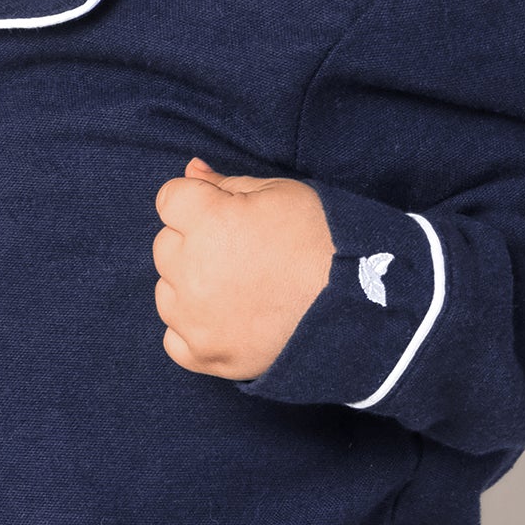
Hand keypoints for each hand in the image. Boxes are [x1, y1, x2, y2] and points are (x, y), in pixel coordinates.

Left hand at [152, 158, 333, 378]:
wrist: (358, 310)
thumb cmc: (324, 243)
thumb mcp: (281, 194)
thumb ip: (226, 182)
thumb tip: (190, 169)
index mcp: (209, 220)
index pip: (170, 199)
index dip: (197, 203)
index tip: (222, 215)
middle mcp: (191, 268)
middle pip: (166, 246)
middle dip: (193, 243)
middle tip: (240, 254)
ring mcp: (195, 317)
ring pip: (167, 292)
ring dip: (190, 287)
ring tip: (238, 289)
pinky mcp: (204, 355)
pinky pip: (174, 339)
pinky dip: (194, 329)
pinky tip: (228, 320)